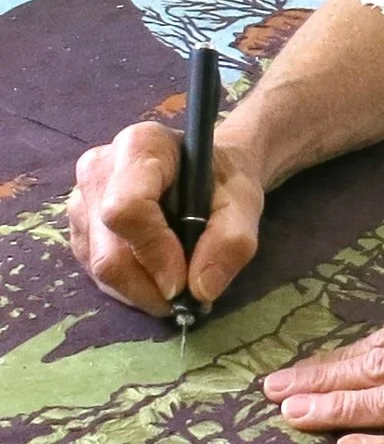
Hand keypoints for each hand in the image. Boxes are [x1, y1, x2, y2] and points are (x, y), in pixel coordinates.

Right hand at [68, 122, 264, 315]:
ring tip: (176, 284)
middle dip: (148, 285)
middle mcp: (99, 168)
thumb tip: (201, 290)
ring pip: (98, 268)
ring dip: (140, 291)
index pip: (127, 209)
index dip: (154, 252)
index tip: (183, 281)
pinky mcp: (79, 229)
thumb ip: (231, 241)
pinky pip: (94, 274)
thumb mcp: (244, 202)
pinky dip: (129, 288)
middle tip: (185, 297)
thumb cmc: (224, 180)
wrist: (211, 173)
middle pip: (108, 250)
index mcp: (140, 146)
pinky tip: (156, 277)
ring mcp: (82, 200)